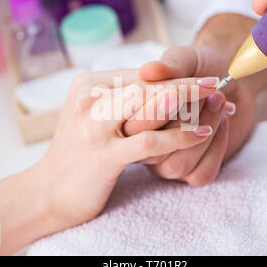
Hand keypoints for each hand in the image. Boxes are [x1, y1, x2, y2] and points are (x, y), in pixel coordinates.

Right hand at [37, 69, 217, 226]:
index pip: (139, 74)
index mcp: (87, 85)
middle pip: (147, 84)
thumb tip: (159, 84)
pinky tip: (203, 132)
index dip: (173, 75)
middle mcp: (89, 100)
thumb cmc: (75, 154)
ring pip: (150, 104)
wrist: (47, 192)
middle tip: (218, 82)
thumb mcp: (92, 116)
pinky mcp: (103, 156)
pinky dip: (181, 135)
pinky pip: (151, 141)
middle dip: (187, 83)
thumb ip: (119, 98)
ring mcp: (94, 128)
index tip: (200, 78)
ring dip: (189, 103)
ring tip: (219, 102)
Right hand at [123, 46, 256, 185]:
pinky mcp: (191, 173)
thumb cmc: (201, 68)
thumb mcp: (186, 59)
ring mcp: (167, 162)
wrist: (231, 80)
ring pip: (176, 163)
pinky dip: (217, 147)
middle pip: (152, 146)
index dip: (162, 103)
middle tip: (212, 93)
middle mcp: (144, 143)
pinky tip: (223, 123)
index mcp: (132, 115)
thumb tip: (149, 70)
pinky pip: (200, 173)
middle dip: (186, 118)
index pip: (136, 119)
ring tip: (219, 101)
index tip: (185, 89)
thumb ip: (169, 65)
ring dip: (204, 130)